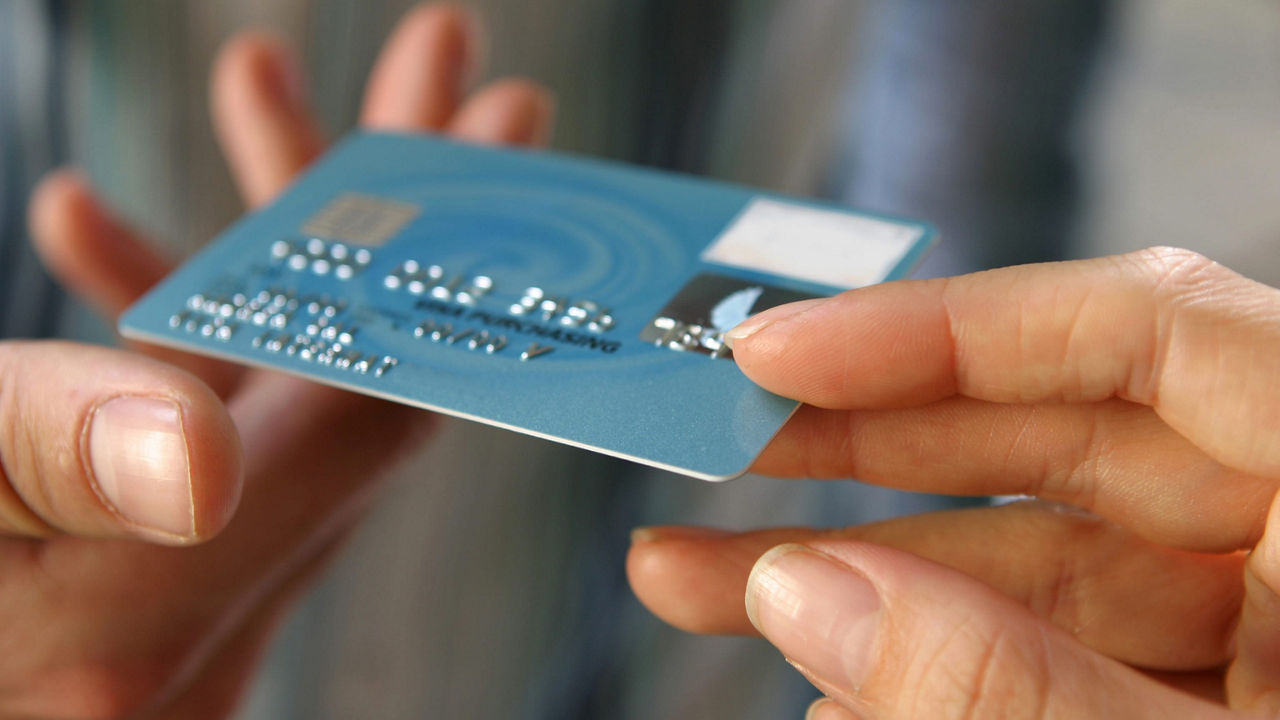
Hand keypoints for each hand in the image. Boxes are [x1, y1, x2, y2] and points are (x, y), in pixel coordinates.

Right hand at [6, 5, 552, 717]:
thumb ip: (45, 463)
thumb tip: (200, 455)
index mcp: (168, 579)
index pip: (381, 392)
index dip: (447, 253)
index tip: (498, 117)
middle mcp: (198, 579)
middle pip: (356, 359)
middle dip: (386, 199)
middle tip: (446, 60)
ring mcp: (159, 561)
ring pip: (272, 367)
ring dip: (270, 221)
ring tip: (263, 79)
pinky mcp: (115, 543)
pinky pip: (181, 407)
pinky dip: (160, 304)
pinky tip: (82, 219)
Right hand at [628, 248, 1279, 717]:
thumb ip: (1006, 691)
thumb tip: (808, 594)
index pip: (1140, 330)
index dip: (941, 326)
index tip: (780, 352)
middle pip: (1054, 438)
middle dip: (863, 452)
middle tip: (714, 452)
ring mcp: (1262, 628)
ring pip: (1033, 560)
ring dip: (869, 579)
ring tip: (708, 587)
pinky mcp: (1212, 701)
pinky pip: (1056, 656)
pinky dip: (940, 671)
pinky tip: (832, 692)